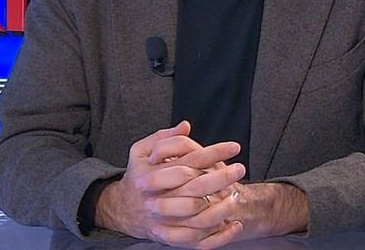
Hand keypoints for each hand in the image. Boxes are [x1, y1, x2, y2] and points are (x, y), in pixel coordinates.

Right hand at [95, 121, 246, 247]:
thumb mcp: (140, 151)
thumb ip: (162, 137)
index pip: (190, 160)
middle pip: (197, 188)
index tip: (234, 146)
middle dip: (222, 177)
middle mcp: (161, 198)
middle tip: (240, 169)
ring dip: (222, 207)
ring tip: (237, 195)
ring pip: (199, 217)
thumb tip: (186, 126)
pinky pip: (199, 241)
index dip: (215, 152)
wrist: (124, 208)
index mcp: (154, 174)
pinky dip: (220, 236)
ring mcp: (167, 220)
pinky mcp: (173, 237)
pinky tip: (234, 225)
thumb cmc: (137, 175)